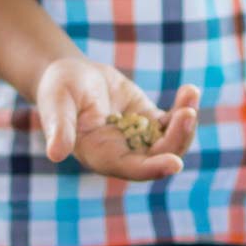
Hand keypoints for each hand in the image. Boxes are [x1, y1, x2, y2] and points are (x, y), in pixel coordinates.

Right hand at [34, 58, 197, 180]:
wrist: (69, 77)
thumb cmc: (57, 91)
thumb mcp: (55, 105)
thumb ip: (58, 128)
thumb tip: (55, 154)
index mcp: (102, 156)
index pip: (133, 169)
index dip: (154, 168)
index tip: (176, 163)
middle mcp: (124, 153)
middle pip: (160, 156)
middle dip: (178, 139)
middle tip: (187, 113)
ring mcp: (140, 138)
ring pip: (173, 141)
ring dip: (186, 123)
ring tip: (189, 93)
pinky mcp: (149, 120)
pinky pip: (173, 121)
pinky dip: (184, 107)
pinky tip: (189, 91)